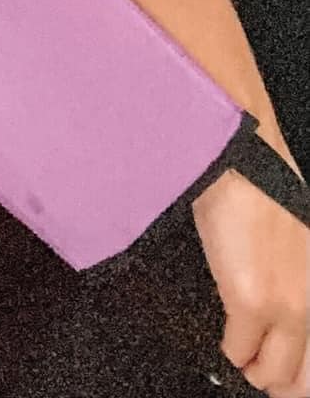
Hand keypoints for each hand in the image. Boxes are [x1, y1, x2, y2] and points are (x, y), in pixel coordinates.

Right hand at [193, 136, 309, 395]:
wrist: (238, 158)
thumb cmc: (263, 185)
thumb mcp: (298, 239)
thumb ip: (300, 279)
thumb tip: (286, 311)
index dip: (302, 372)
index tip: (290, 373)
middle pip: (304, 378)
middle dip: (284, 383)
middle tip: (268, 376)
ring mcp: (285, 307)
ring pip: (274, 374)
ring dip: (257, 368)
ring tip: (246, 359)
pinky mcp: (249, 303)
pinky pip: (238, 350)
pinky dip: (232, 351)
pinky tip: (230, 341)